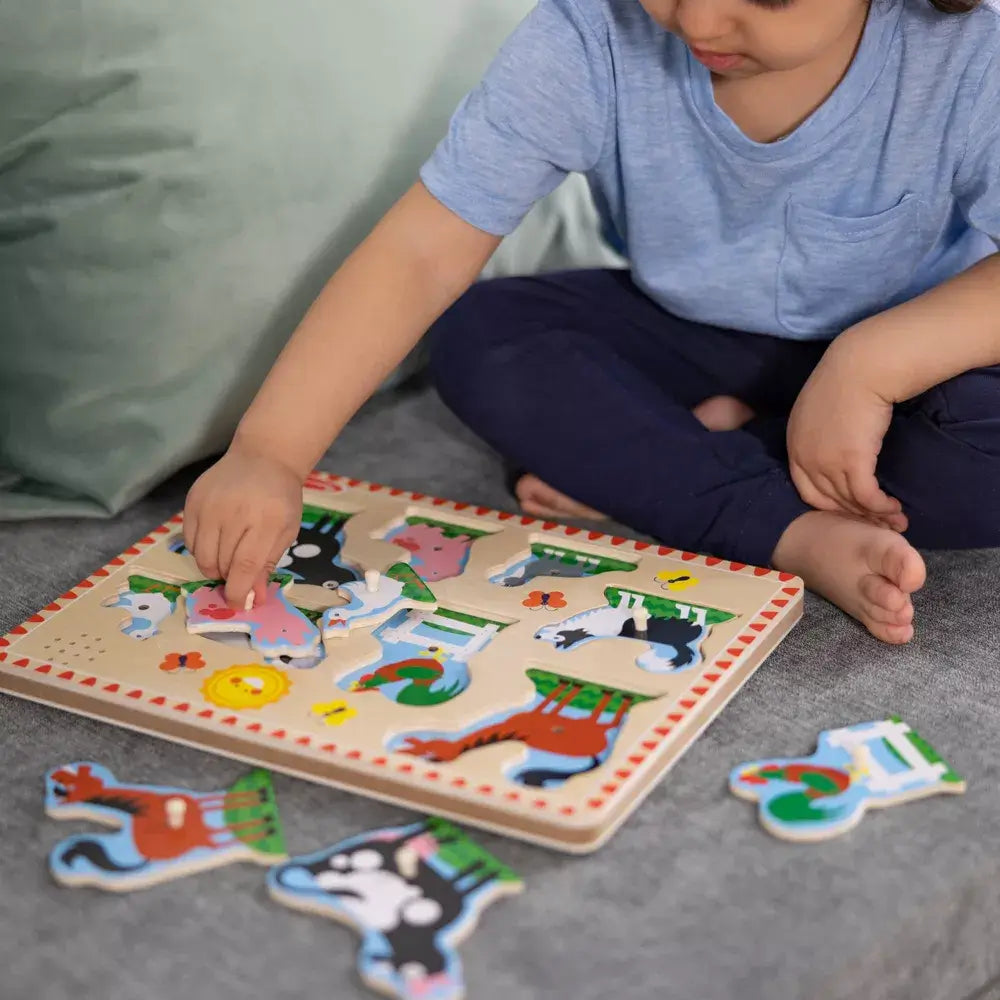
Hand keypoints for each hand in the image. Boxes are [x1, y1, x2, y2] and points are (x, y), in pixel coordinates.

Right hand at [182, 443, 302, 607]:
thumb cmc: (280, 499)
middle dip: (228, 578)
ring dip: (213, 566)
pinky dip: (201, 549)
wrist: (263, 458)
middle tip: (238, 574)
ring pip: (201, 555)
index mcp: (265, 521)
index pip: (244, 566)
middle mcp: (234, 512)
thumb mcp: (286, 531)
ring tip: (228, 557)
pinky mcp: (192, 500)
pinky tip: (216, 540)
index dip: (239, 591)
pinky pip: (189, 540)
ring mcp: (209, 505)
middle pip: (220, 563)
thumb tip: (253, 598)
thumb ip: (267, 564)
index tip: (239, 604)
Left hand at [787, 338, 906, 530]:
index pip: (806, 488)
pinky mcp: (851, 462)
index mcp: (794, 444)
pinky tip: (894, 508)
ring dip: (872, 515)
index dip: (829, 504)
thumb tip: (835, 445)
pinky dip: (879, 506)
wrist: (863, 365)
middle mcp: (804, 457)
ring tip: (893, 520)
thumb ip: (820, 433)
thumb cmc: (848, 379)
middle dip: (852, 517)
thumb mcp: (819, 410)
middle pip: (826, 501)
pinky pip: (865, 496)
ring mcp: (825, 461)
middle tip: (875, 526)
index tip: (850, 511)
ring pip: (847, 501)